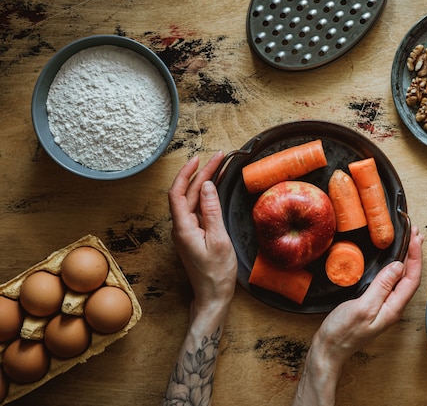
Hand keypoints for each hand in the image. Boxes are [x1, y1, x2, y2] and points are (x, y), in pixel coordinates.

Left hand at [167, 152, 237, 313]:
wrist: (212, 296)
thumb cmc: (217, 273)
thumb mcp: (219, 240)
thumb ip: (212, 211)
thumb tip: (207, 186)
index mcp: (183, 228)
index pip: (178, 192)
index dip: (187, 173)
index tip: (199, 159)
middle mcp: (181, 228)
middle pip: (187, 193)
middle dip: (202, 174)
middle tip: (220, 158)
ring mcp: (186, 231)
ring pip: (192, 201)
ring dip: (204, 183)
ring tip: (220, 167)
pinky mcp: (194, 235)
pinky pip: (198, 210)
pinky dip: (206, 197)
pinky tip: (215, 190)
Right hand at [293, 225, 423, 405]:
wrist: (328, 350)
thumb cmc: (343, 332)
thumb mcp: (362, 307)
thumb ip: (381, 287)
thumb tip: (398, 266)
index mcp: (393, 308)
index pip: (412, 278)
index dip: (416, 255)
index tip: (414, 237)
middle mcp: (392, 306)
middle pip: (410, 277)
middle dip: (414, 254)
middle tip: (415, 232)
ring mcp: (383, 306)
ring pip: (400, 279)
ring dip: (406, 259)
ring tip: (409, 241)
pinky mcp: (373, 304)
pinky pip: (389, 282)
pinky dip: (393, 267)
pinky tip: (390, 261)